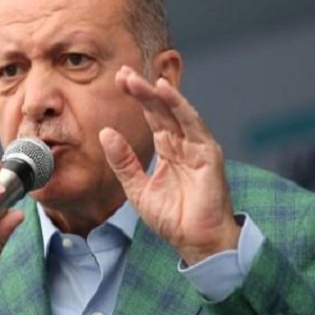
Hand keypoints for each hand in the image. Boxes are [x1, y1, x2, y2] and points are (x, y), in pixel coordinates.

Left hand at [99, 66, 239, 265]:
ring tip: (136, 79)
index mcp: (169, 150)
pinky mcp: (208, 154)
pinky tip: (164, 92)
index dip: (137, 97)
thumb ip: (123, 161)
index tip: (119, 79)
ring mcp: (198, 147)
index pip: (152, 116)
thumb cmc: (174, 219)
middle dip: (143, 90)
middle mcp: (185, 144)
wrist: (196, 242)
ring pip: (176, 112)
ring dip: (156, 93)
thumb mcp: (137, 189)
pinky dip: (179, 106)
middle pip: (162, 109)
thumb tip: (106, 133)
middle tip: (122, 72)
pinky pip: (193, 125)